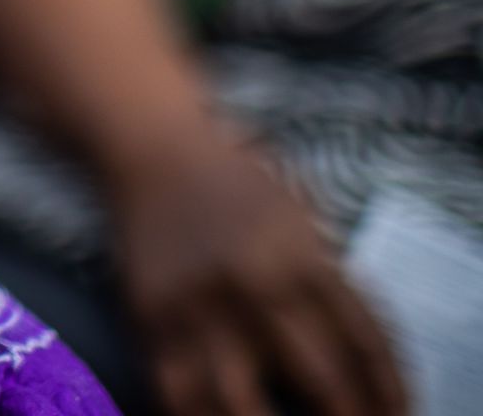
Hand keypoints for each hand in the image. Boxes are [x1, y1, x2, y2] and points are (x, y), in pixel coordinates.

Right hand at [110, 128, 405, 415]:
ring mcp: (201, 307)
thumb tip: (362, 360)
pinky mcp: (151, 317)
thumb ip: (330, 283)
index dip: (388, 393)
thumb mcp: (301, 222)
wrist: (152, 151)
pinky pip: (176, 393)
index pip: (367, 345)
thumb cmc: (236, 186)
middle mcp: (258, 287)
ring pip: (241, 404)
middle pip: (321, 382)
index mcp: (305, 259)